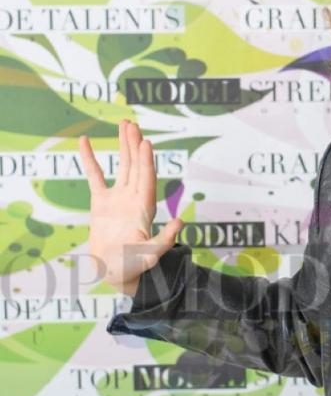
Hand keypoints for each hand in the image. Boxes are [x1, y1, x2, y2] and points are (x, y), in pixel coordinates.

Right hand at [79, 119, 182, 295]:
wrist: (116, 272)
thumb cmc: (135, 266)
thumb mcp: (151, 254)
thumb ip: (165, 239)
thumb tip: (181, 221)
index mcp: (144, 208)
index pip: (146, 179)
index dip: (146, 161)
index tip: (145, 142)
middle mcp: (133, 198)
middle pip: (136, 166)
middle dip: (135, 145)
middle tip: (132, 123)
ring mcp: (118, 198)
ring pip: (122, 166)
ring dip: (123, 145)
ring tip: (124, 124)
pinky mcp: (101, 203)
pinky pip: (95, 176)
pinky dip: (90, 159)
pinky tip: (84, 141)